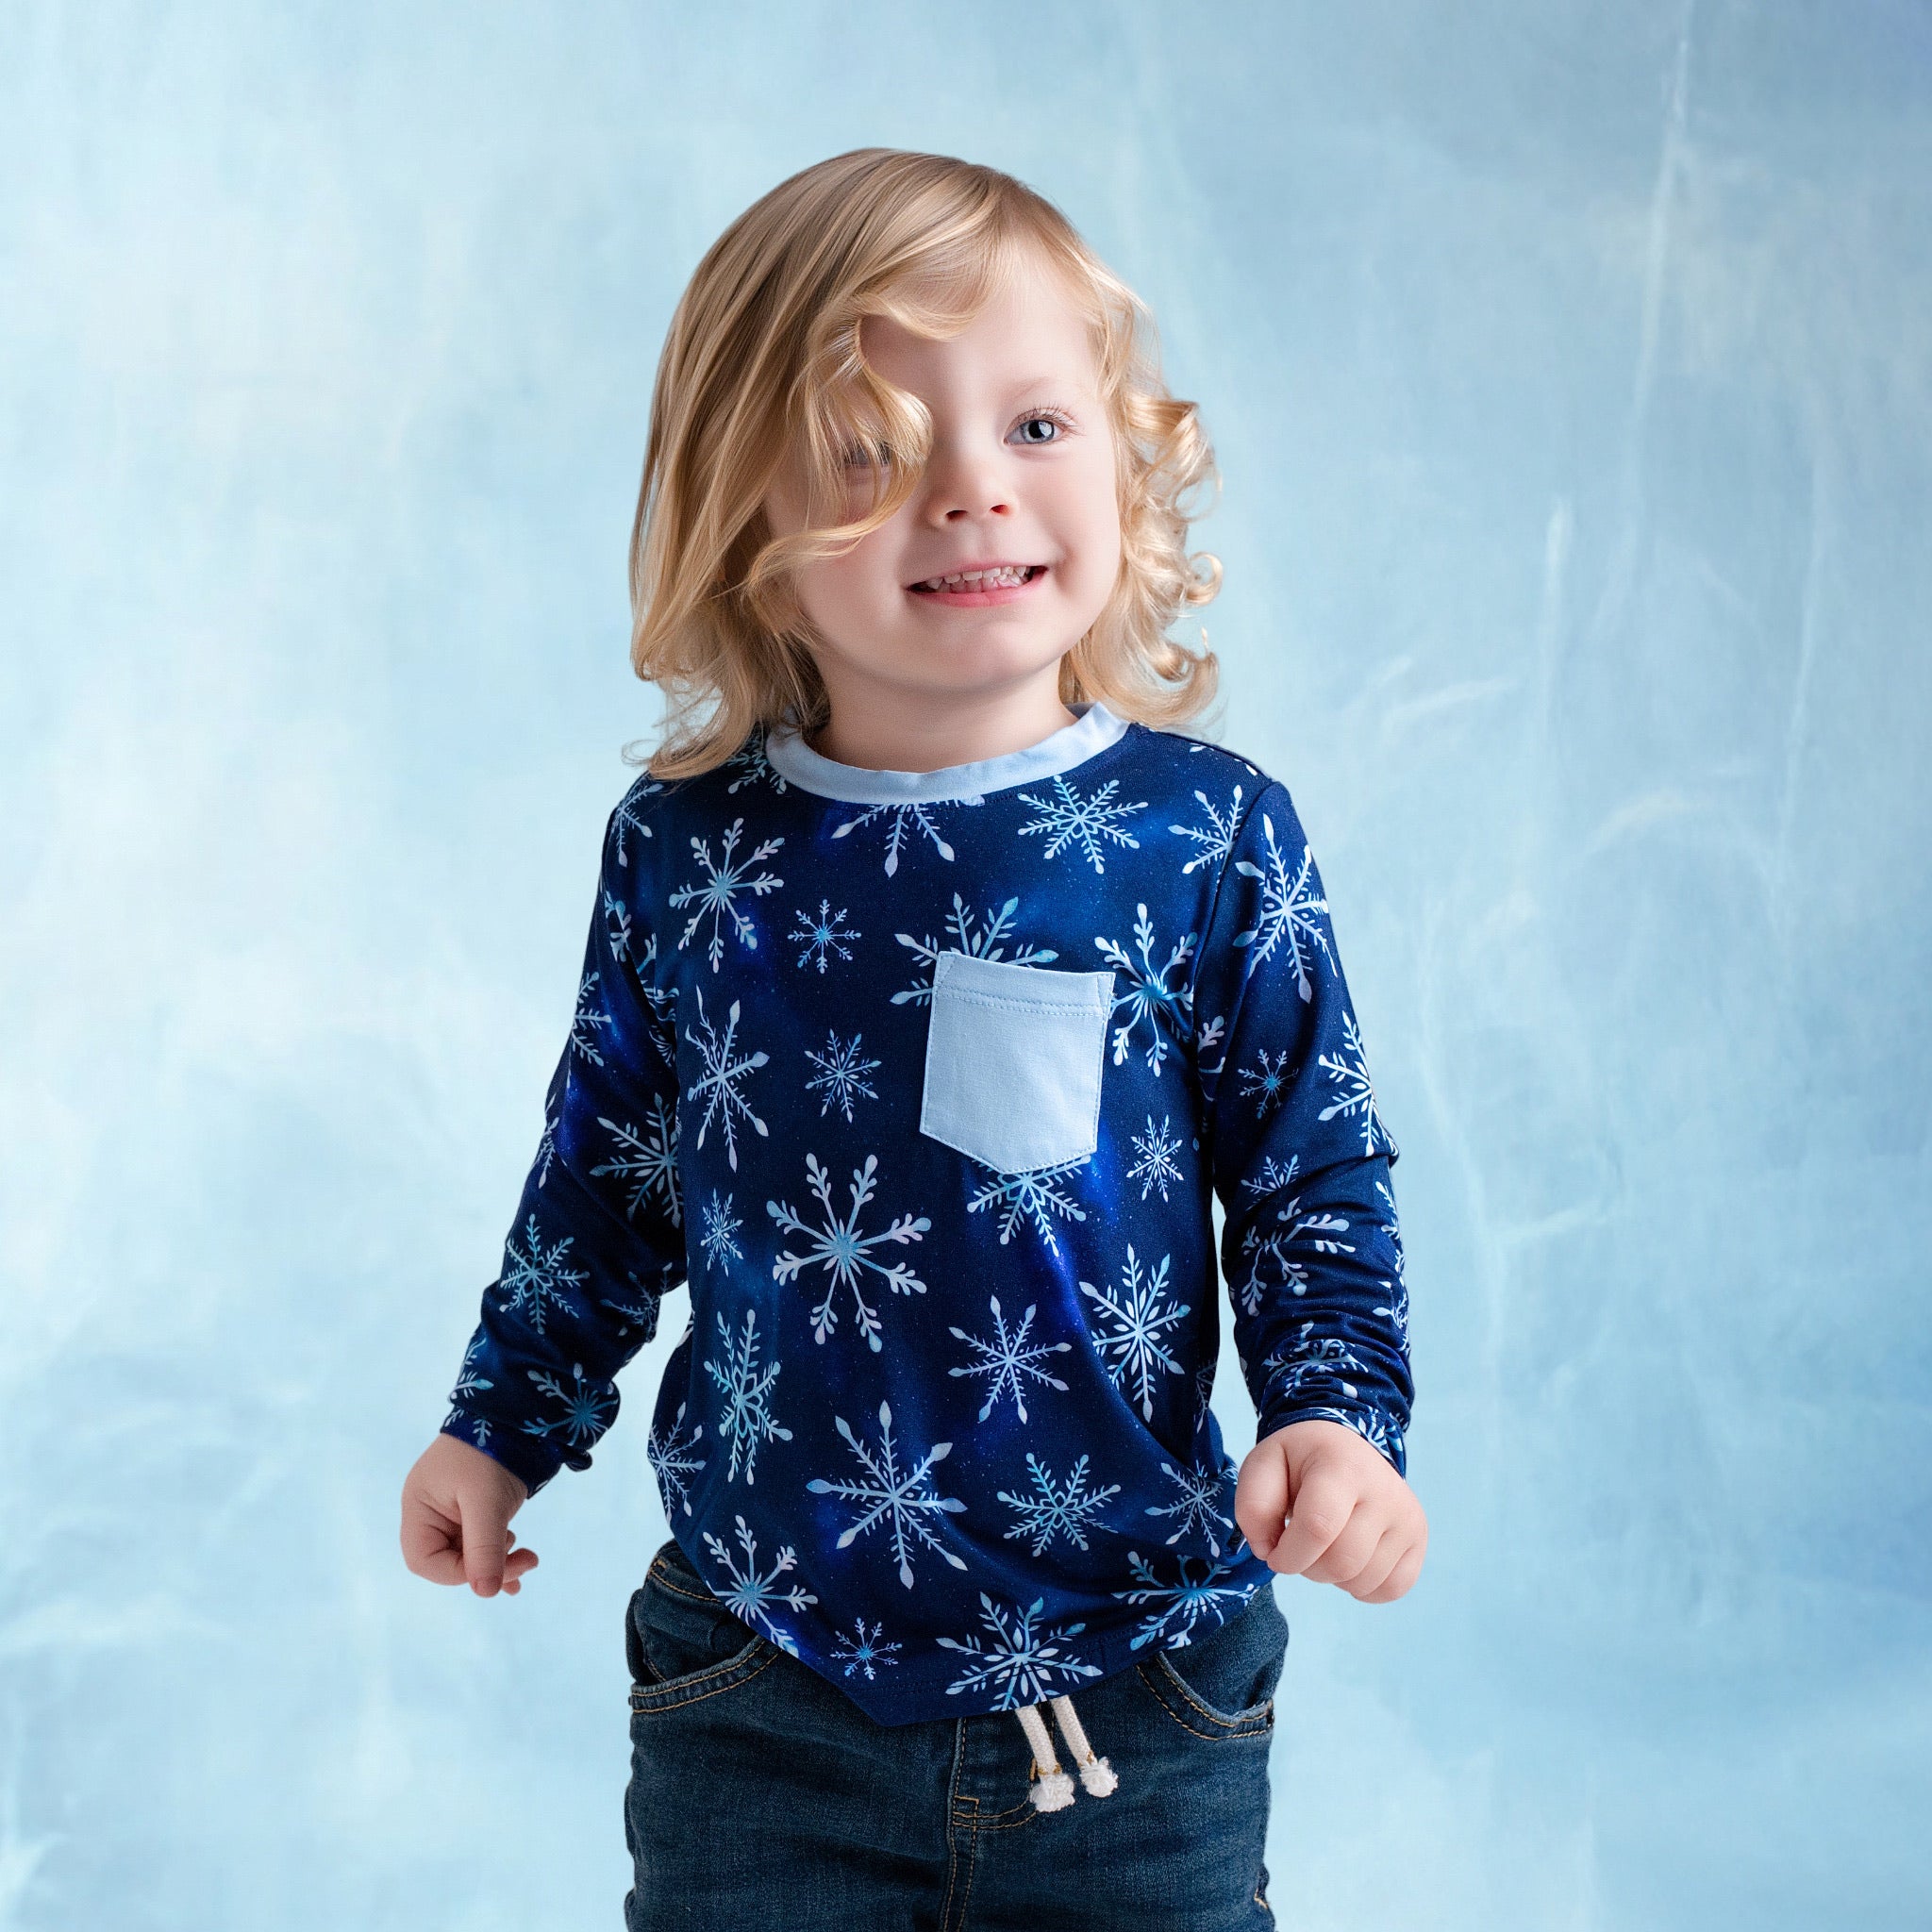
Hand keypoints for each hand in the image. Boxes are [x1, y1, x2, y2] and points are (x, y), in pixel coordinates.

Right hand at [400, 1433, 537, 1596]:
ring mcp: (453, 1511)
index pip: (424, 1560)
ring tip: (527, 1557)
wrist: (514, 1414)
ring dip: (497, 1562)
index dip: (457, 1573)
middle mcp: (431, 1512)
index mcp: (418, 1507)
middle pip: (447, 1560)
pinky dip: (500, 1556)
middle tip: (524, 1561)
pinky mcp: (475, 1510)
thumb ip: (484, 1546)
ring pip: (469, 1554)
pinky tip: (521, 1566)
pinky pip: (482, 1543)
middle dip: (483, 1567)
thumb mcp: (486, 1500)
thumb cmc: (490, 1451)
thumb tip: (487, 1592)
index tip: (493, 1570)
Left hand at [1234, 1417, 1426, 1602]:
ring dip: (1332, 1577)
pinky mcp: (1419, 1539)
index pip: (1318, 1527)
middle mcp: (1384, 1490)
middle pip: (1342, 1562)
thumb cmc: (1300, 1460)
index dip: (1288, 1555)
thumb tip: (1268, 1550)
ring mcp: (1407, 1516)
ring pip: (1363, 1581)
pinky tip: (1349, 1559)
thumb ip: (1253, 1506)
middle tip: (1298, 1547)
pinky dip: (1361, 1587)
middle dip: (1307, 1568)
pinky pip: (1390, 1589)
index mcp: (1342, 1466)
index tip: (1274, 1552)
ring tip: (1324, 1546)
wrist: (1345, 1445)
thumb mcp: (1263, 1465)